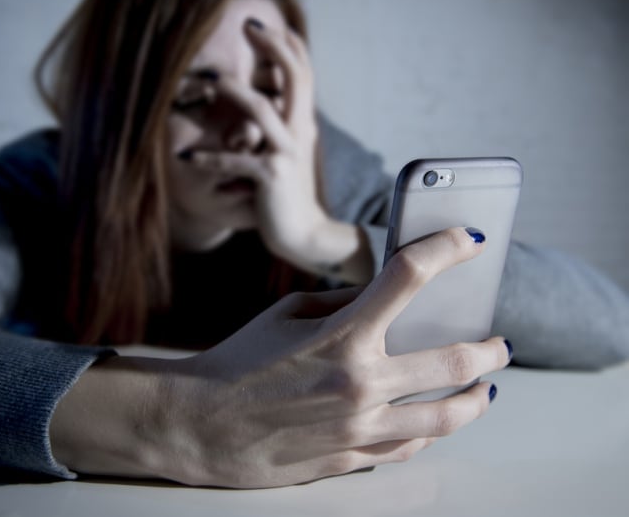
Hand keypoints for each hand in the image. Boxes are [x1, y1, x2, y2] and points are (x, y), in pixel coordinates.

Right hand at [50, 228, 510, 487]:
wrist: (200, 424)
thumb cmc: (238, 363)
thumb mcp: (287, 315)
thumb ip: (344, 306)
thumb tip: (384, 300)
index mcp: (342, 335)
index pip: (408, 278)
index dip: (445, 251)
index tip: (466, 243)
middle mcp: (360, 382)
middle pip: (452, 361)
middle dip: (488, 348)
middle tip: (498, 343)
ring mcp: (360, 426)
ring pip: (446, 416)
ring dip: (477, 399)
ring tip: (486, 390)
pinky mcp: (351, 457)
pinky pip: (409, 446)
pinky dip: (431, 430)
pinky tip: (437, 421)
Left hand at [189, 22, 371, 279]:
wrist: (305, 234)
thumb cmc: (290, 194)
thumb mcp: (290, 154)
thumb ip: (282, 126)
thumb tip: (271, 99)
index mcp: (304, 124)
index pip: (303, 75)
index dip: (288, 45)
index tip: (263, 25)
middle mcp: (300, 132)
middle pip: (295, 77)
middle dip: (273, 47)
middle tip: (248, 25)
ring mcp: (287, 153)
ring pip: (263, 111)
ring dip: (237, 93)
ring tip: (214, 82)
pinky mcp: (270, 176)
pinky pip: (234, 160)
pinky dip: (209, 159)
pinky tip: (187, 160)